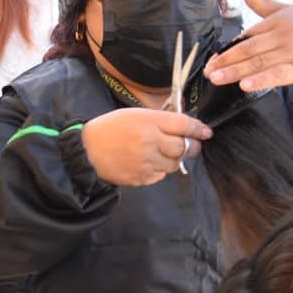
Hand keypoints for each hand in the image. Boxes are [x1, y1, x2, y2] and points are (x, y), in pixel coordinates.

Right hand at [80, 108, 213, 186]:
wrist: (86, 152)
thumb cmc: (109, 129)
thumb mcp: (133, 114)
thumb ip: (159, 119)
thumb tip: (184, 126)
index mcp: (148, 121)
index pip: (184, 125)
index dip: (199, 129)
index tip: (206, 132)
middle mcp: (151, 142)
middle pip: (185, 147)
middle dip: (192, 146)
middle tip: (191, 145)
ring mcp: (147, 162)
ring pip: (175, 164)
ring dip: (174, 159)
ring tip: (161, 153)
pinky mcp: (142, 177)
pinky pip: (161, 175)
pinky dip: (159, 169)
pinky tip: (146, 163)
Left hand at [203, 0, 292, 91]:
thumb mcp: (287, 10)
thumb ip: (261, 2)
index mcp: (279, 19)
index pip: (248, 35)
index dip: (229, 48)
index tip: (213, 59)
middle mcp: (285, 34)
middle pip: (249, 49)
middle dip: (226, 60)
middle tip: (208, 71)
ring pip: (259, 63)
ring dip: (235, 72)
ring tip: (216, 78)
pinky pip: (277, 75)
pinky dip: (261, 80)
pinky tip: (245, 85)